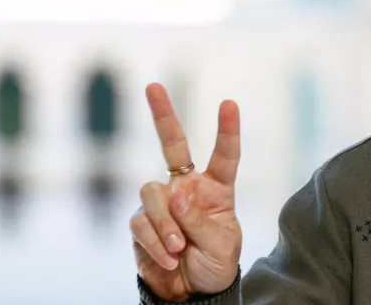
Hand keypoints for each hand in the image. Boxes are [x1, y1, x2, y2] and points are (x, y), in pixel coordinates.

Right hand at [130, 84, 242, 301]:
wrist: (192, 293)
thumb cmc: (216, 264)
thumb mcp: (221, 243)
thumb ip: (199, 218)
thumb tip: (175, 195)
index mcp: (217, 187)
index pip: (224, 154)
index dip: (227, 130)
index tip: (229, 103)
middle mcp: (186, 187)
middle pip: (172, 145)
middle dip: (162, 114)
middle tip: (153, 86)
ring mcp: (162, 203)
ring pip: (152, 193)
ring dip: (167, 224)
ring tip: (181, 249)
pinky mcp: (141, 224)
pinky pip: (142, 223)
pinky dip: (157, 242)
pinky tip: (171, 258)